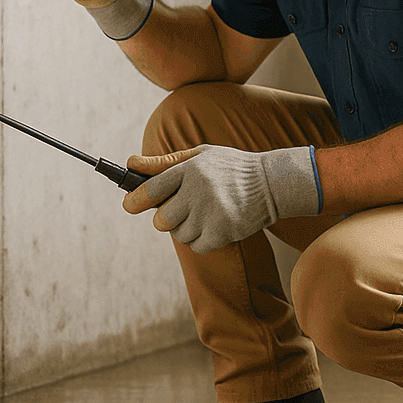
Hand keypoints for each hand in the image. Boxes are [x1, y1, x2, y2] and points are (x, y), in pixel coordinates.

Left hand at [123, 145, 320, 253]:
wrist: (272, 183)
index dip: (137, 199)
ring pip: (179, 235)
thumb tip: (130, 163)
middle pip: (162, 220)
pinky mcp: (223, 231)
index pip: (153, 188)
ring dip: (188, 228)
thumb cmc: (231, 168)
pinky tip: (216, 224)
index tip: (130, 205)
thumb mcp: (200, 156)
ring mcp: (211, 213)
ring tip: (206, 213)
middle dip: (167, 218)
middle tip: (182, 210)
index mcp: (191, 169)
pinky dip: (203, 240)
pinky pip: (197, 246)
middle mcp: (199, 190)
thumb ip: (165, 163)